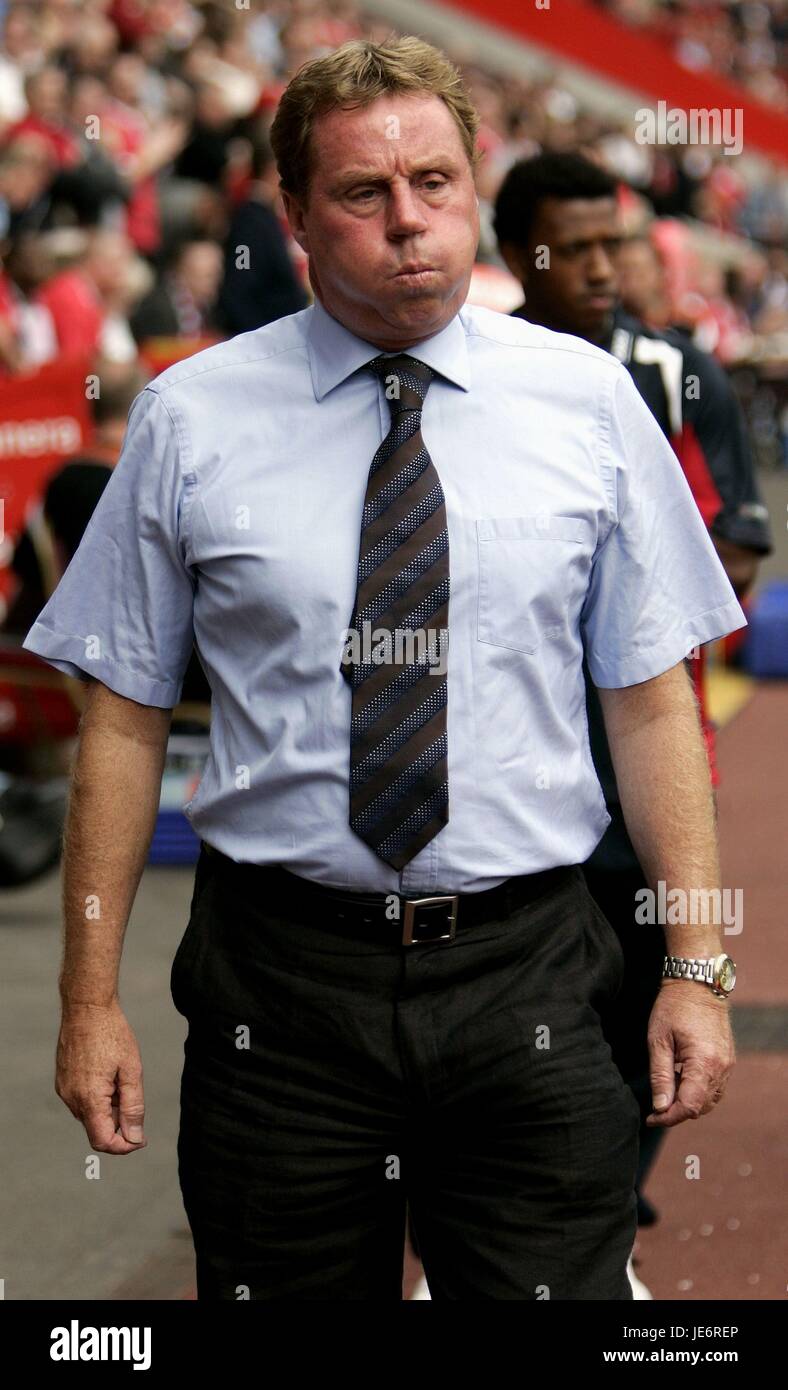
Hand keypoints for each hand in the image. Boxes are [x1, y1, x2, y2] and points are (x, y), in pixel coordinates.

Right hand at [55, 1000, 146, 1154]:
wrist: (87, 1007)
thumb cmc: (112, 1034)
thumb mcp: (132, 1070)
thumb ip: (133, 1107)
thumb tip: (135, 1138)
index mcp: (89, 1098)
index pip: (103, 1141)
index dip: (124, 1146)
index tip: (141, 1138)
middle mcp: (72, 1098)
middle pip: (97, 1129)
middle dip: (118, 1124)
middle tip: (134, 1097)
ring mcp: (65, 1090)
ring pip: (90, 1115)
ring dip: (108, 1109)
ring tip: (121, 1080)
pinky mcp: (63, 1081)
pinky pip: (82, 1101)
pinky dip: (98, 1098)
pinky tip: (109, 1075)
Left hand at [646, 980, 734, 1127]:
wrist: (697, 985)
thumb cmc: (673, 1009)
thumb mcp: (658, 1041)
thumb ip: (660, 1077)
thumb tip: (660, 1107)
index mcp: (704, 1062)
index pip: (689, 1106)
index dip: (669, 1117)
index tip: (651, 1117)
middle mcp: (721, 1067)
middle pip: (700, 1107)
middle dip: (677, 1111)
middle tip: (655, 1104)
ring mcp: (728, 1065)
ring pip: (709, 1100)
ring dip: (688, 1101)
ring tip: (668, 1086)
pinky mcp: (728, 1061)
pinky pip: (715, 1088)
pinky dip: (698, 1090)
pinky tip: (682, 1077)